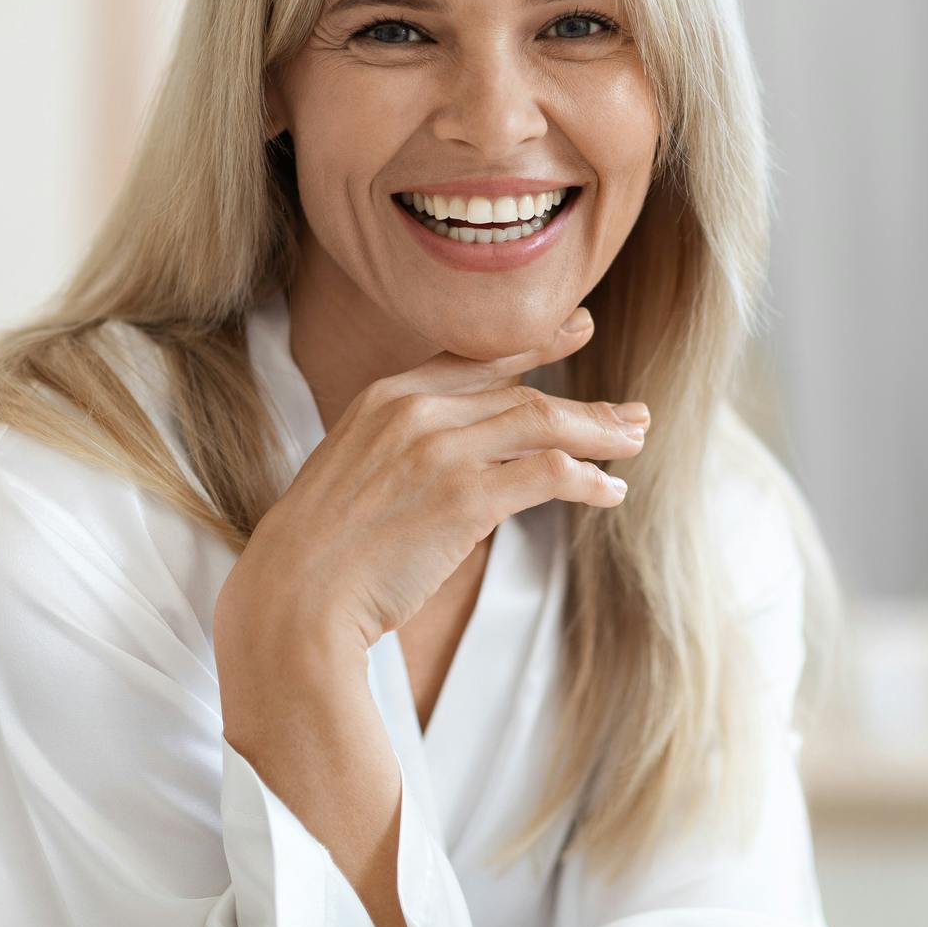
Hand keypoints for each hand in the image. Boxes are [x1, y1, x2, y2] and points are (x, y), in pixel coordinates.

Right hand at [217, 307, 650, 658]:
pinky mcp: (463, 498)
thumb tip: (463, 457)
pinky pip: (547, 473)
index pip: (477, 357)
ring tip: (634, 444)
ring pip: (544, 423)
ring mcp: (440, 450)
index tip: (579, 329)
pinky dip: (587, 481)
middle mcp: (415, 409)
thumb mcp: (355, 469)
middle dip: (586, 406)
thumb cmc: (321, 551)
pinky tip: (608, 493)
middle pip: (522, 393)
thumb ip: (404, 446)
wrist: (293, 596)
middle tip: (633, 415)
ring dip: (599, 434)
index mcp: (385, 395)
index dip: (536, 345)